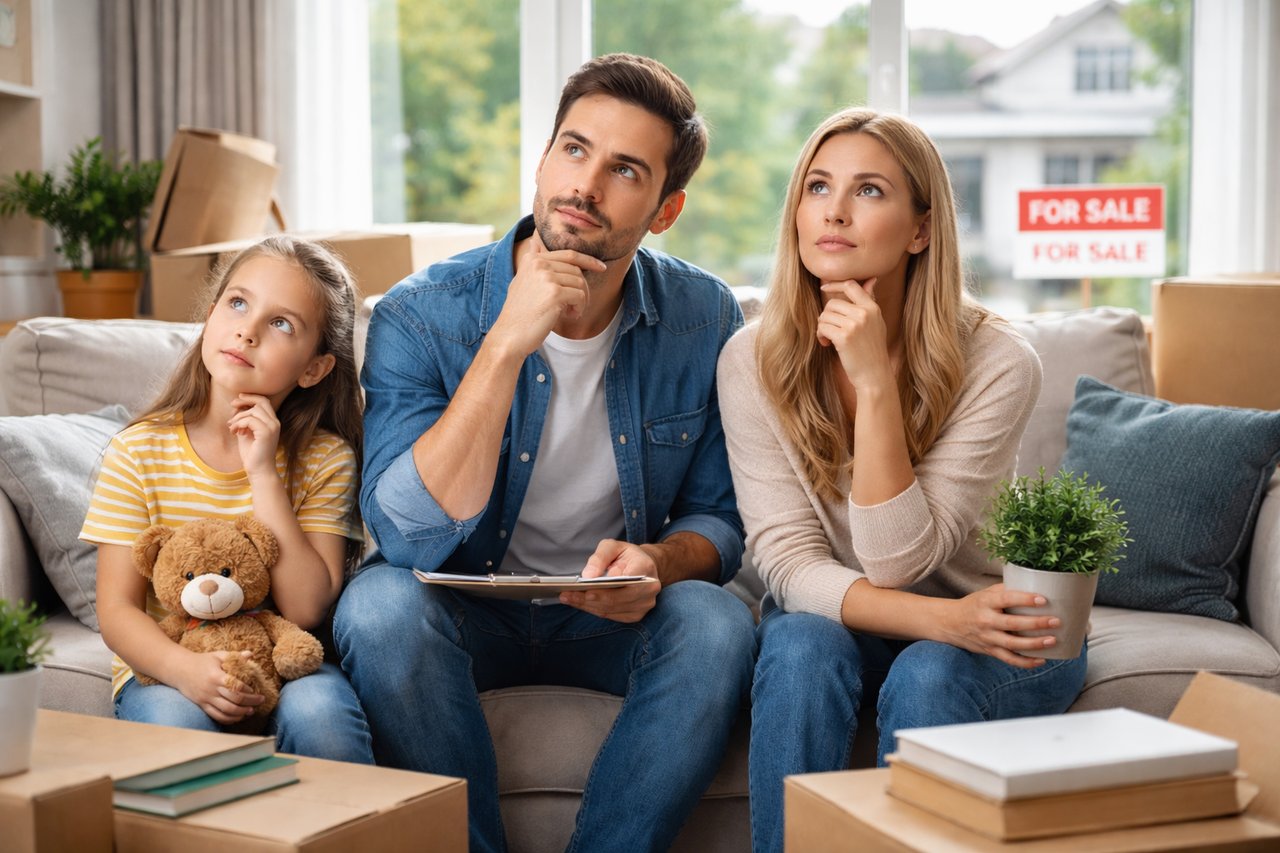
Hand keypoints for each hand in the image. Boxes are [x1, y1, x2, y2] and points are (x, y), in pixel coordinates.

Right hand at [173, 650, 264, 724]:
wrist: (179, 670)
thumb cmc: (202, 661)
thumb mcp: (218, 656)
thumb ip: (235, 656)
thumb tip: (251, 654)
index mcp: (216, 676)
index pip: (236, 687)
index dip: (249, 692)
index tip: (258, 692)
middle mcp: (211, 689)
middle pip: (234, 700)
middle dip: (250, 703)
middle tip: (260, 702)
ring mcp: (206, 699)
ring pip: (226, 711)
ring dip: (241, 713)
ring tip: (251, 711)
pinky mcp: (202, 706)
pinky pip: (216, 716)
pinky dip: (229, 719)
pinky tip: (238, 717)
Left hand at [229, 394, 280, 476]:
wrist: (258, 470)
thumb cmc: (252, 454)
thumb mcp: (246, 433)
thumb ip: (243, 420)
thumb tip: (236, 407)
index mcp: (272, 422)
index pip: (264, 402)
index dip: (251, 397)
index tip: (238, 398)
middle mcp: (275, 423)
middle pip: (260, 402)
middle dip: (244, 401)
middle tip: (232, 407)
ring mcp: (272, 427)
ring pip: (253, 411)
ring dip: (238, 417)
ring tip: (232, 427)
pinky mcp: (266, 433)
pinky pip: (249, 420)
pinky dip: (238, 424)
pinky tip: (234, 432)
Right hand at [489, 233, 607, 357]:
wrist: (509, 335)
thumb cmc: (518, 313)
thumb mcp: (521, 281)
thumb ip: (532, 263)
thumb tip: (535, 243)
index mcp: (532, 259)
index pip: (568, 254)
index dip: (588, 260)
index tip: (601, 267)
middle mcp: (539, 264)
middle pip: (576, 270)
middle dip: (581, 289)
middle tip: (574, 306)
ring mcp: (546, 277)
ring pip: (580, 284)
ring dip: (580, 301)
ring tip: (569, 312)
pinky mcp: (554, 293)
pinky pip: (580, 296)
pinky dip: (579, 308)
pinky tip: (569, 316)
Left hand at [559, 539, 660, 622]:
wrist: (644, 567)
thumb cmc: (626, 555)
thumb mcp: (613, 546)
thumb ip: (600, 557)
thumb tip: (588, 575)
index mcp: (645, 568)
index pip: (624, 581)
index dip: (605, 589)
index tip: (584, 589)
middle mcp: (648, 589)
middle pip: (615, 600)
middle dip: (589, 599)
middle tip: (567, 595)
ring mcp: (644, 605)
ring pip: (610, 610)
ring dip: (587, 606)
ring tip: (567, 598)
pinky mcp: (635, 615)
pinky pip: (611, 615)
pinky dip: (593, 610)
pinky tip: (579, 603)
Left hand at [817, 278, 892, 390]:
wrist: (874, 375)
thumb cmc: (873, 350)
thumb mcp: (876, 322)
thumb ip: (870, 301)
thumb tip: (871, 279)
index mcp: (872, 308)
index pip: (851, 285)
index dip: (835, 284)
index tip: (824, 287)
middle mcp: (864, 314)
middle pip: (832, 303)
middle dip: (827, 316)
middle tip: (830, 330)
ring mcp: (854, 325)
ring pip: (825, 315)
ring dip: (822, 327)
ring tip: (829, 338)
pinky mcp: (844, 337)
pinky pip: (822, 327)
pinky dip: (821, 336)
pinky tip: (827, 344)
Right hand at [938, 584, 1060, 668]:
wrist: (950, 623)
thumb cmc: (973, 605)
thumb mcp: (985, 593)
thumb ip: (1007, 590)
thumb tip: (1034, 586)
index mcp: (985, 602)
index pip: (1006, 599)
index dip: (1025, 599)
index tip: (1043, 599)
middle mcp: (986, 621)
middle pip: (1012, 624)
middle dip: (1036, 623)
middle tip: (1056, 621)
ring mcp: (987, 638)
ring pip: (1012, 645)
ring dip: (1034, 644)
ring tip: (1052, 641)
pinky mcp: (989, 651)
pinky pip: (1009, 659)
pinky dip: (1026, 662)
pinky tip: (1041, 660)